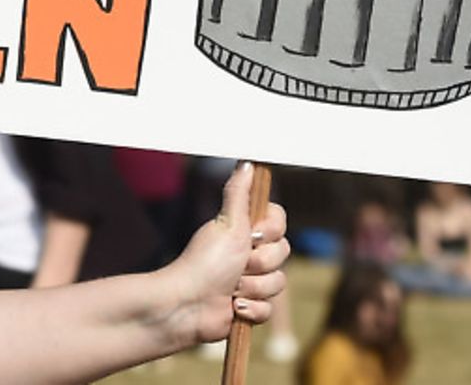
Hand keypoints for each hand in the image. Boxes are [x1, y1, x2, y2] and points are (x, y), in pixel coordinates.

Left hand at [158, 162, 288, 345]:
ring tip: (230, 289)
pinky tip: (233, 307)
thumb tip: (246, 162)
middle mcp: (250, 253)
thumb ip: (238, 192)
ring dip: (253, 287)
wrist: (187, 305)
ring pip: (279, 283)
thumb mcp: (227, 223)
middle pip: (283, 253)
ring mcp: (251, 281)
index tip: (253, 234)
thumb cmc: (205, 262)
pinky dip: (251, 309)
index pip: (280, 223)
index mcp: (245, 230)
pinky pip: (269, 308)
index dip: (271, 231)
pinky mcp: (250, 307)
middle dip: (259, 263)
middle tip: (237, 265)